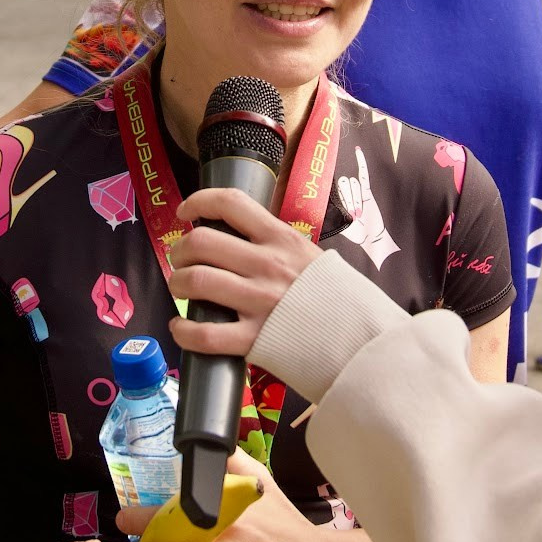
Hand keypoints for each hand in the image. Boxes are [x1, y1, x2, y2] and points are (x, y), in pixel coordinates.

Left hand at [162, 188, 322, 360]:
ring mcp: (260, 301)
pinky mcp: (255, 339)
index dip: (198, 202)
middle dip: (180, 250)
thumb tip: (243, 238)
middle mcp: (267, 265)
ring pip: (196, 281)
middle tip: (180, 260)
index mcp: (281, 239)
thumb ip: (277, 246)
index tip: (185, 213)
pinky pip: (204, 333)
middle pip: (201, 242)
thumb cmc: (337, 299)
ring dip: (178, 283)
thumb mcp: (310, 256)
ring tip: (181, 288)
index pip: (230, 203)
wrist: (363, 340)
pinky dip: (183, 330)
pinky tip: (181, 328)